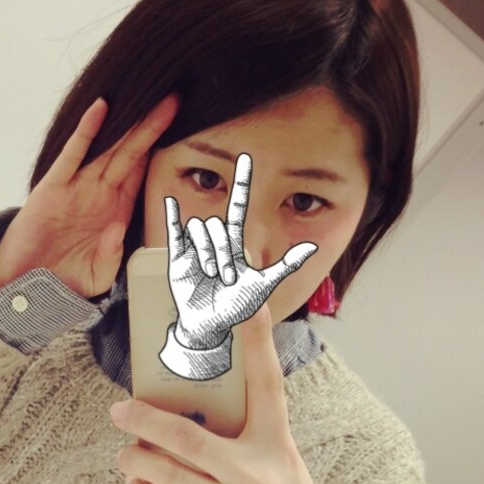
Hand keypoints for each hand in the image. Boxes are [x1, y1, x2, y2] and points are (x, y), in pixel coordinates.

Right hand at [0, 94, 179, 299]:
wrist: (24, 284)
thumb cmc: (62, 279)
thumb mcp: (97, 275)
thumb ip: (112, 256)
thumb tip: (118, 228)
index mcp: (115, 211)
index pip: (142, 174)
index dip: (161, 151)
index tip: (185, 129)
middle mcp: (99, 193)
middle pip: (131, 152)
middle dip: (152, 126)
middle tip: (175, 99)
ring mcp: (77, 186)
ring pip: (108, 147)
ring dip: (128, 123)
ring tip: (150, 96)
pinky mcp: (54, 185)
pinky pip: (73, 153)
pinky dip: (87, 130)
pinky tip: (102, 108)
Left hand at [110, 301, 359, 483]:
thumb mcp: (282, 465)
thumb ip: (245, 439)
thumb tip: (188, 413)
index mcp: (277, 447)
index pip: (267, 385)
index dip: (258, 343)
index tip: (247, 306)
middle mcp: (252, 474)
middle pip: (187, 437)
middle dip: (145, 420)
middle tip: (119, 410)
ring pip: (165, 473)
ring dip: (135, 459)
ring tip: (127, 452)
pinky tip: (138, 483)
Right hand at [164, 154, 316, 351]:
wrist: (210, 325)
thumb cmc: (236, 308)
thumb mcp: (264, 286)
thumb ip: (286, 265)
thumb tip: (312, 247)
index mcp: (234, 242)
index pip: (238, 205)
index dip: (242, 182)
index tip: (246, 159)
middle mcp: (215, 240)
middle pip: (217, 225)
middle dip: (222, 251)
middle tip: (226, 278)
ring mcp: (195, 247)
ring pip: (199, 229)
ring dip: (206, 253)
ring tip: (210, 276)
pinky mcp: (178, 258)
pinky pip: (174, 232)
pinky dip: (172, 217)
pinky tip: (171, 202)